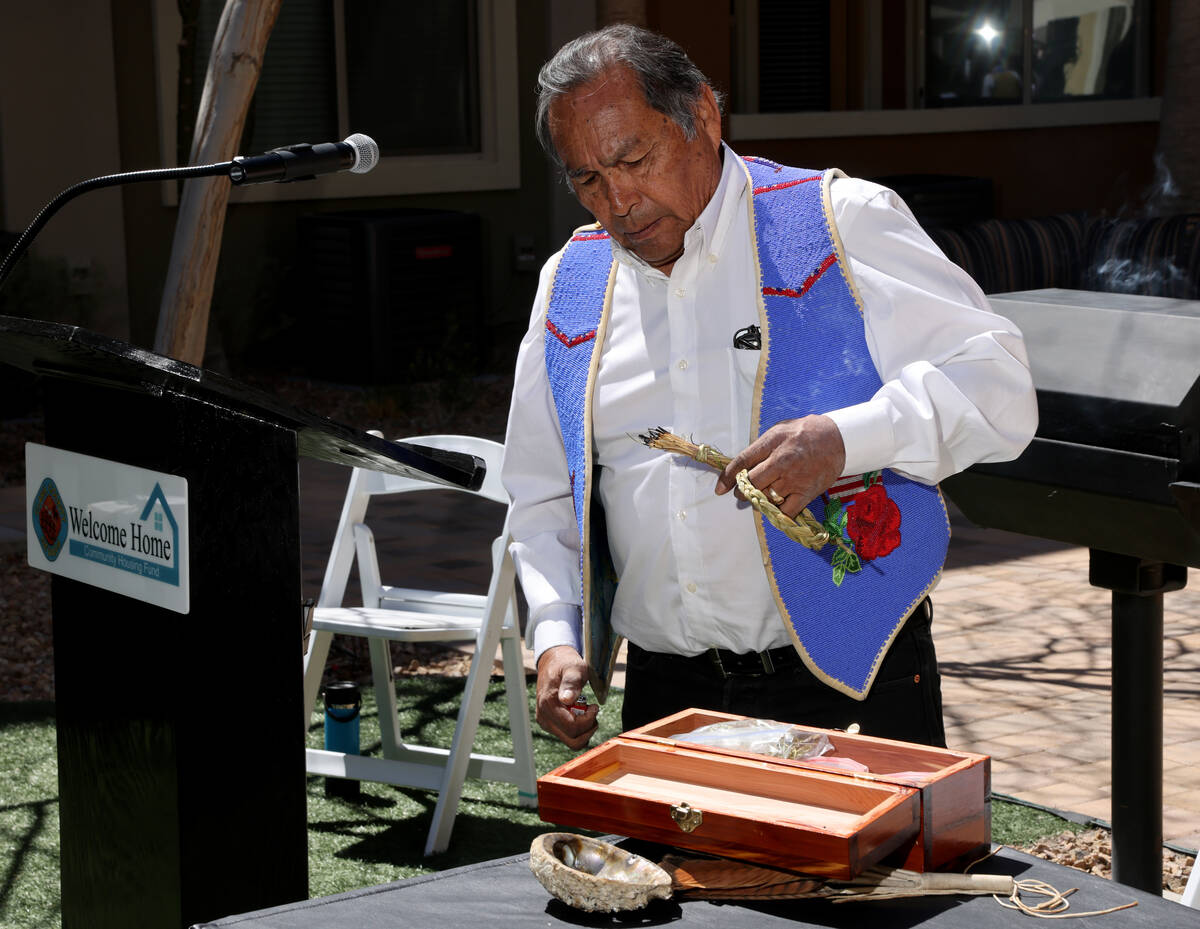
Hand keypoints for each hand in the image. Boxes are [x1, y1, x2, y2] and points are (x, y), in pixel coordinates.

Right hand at [535, 645, 598, 749]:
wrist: (553, 663)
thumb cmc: (565, 664)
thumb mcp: (573, 668)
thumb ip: (571, 682)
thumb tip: (567, 699)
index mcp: (548, 705)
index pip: (572, 728)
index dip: (588, 721)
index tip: (594, 706)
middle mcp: (544, 718)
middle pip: (573, 741)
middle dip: (588, 728)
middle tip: (592, 710)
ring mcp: (546, 723)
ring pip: (571, 742)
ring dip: (584, 730)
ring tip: (587, 712)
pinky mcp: (550, 724)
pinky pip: (568, 736)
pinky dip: (579, 729)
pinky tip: (580, 712)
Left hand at [714, 415, 845, 517]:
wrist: (838, 438)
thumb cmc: (804, 433)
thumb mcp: (779, 431)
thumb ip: (760, 447)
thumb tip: (741, 465)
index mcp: (772, 442)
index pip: (742, 461)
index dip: (727, 477)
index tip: (720, 489)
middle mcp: (782, 461)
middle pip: (751, 483)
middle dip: (742, 491)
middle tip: (742, 492)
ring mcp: (794, 478)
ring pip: (765, 498)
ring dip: (758, 501)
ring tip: (760, 497)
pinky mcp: (807, 492)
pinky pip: (785, 511)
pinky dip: (776, 513)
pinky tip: (775, 507)